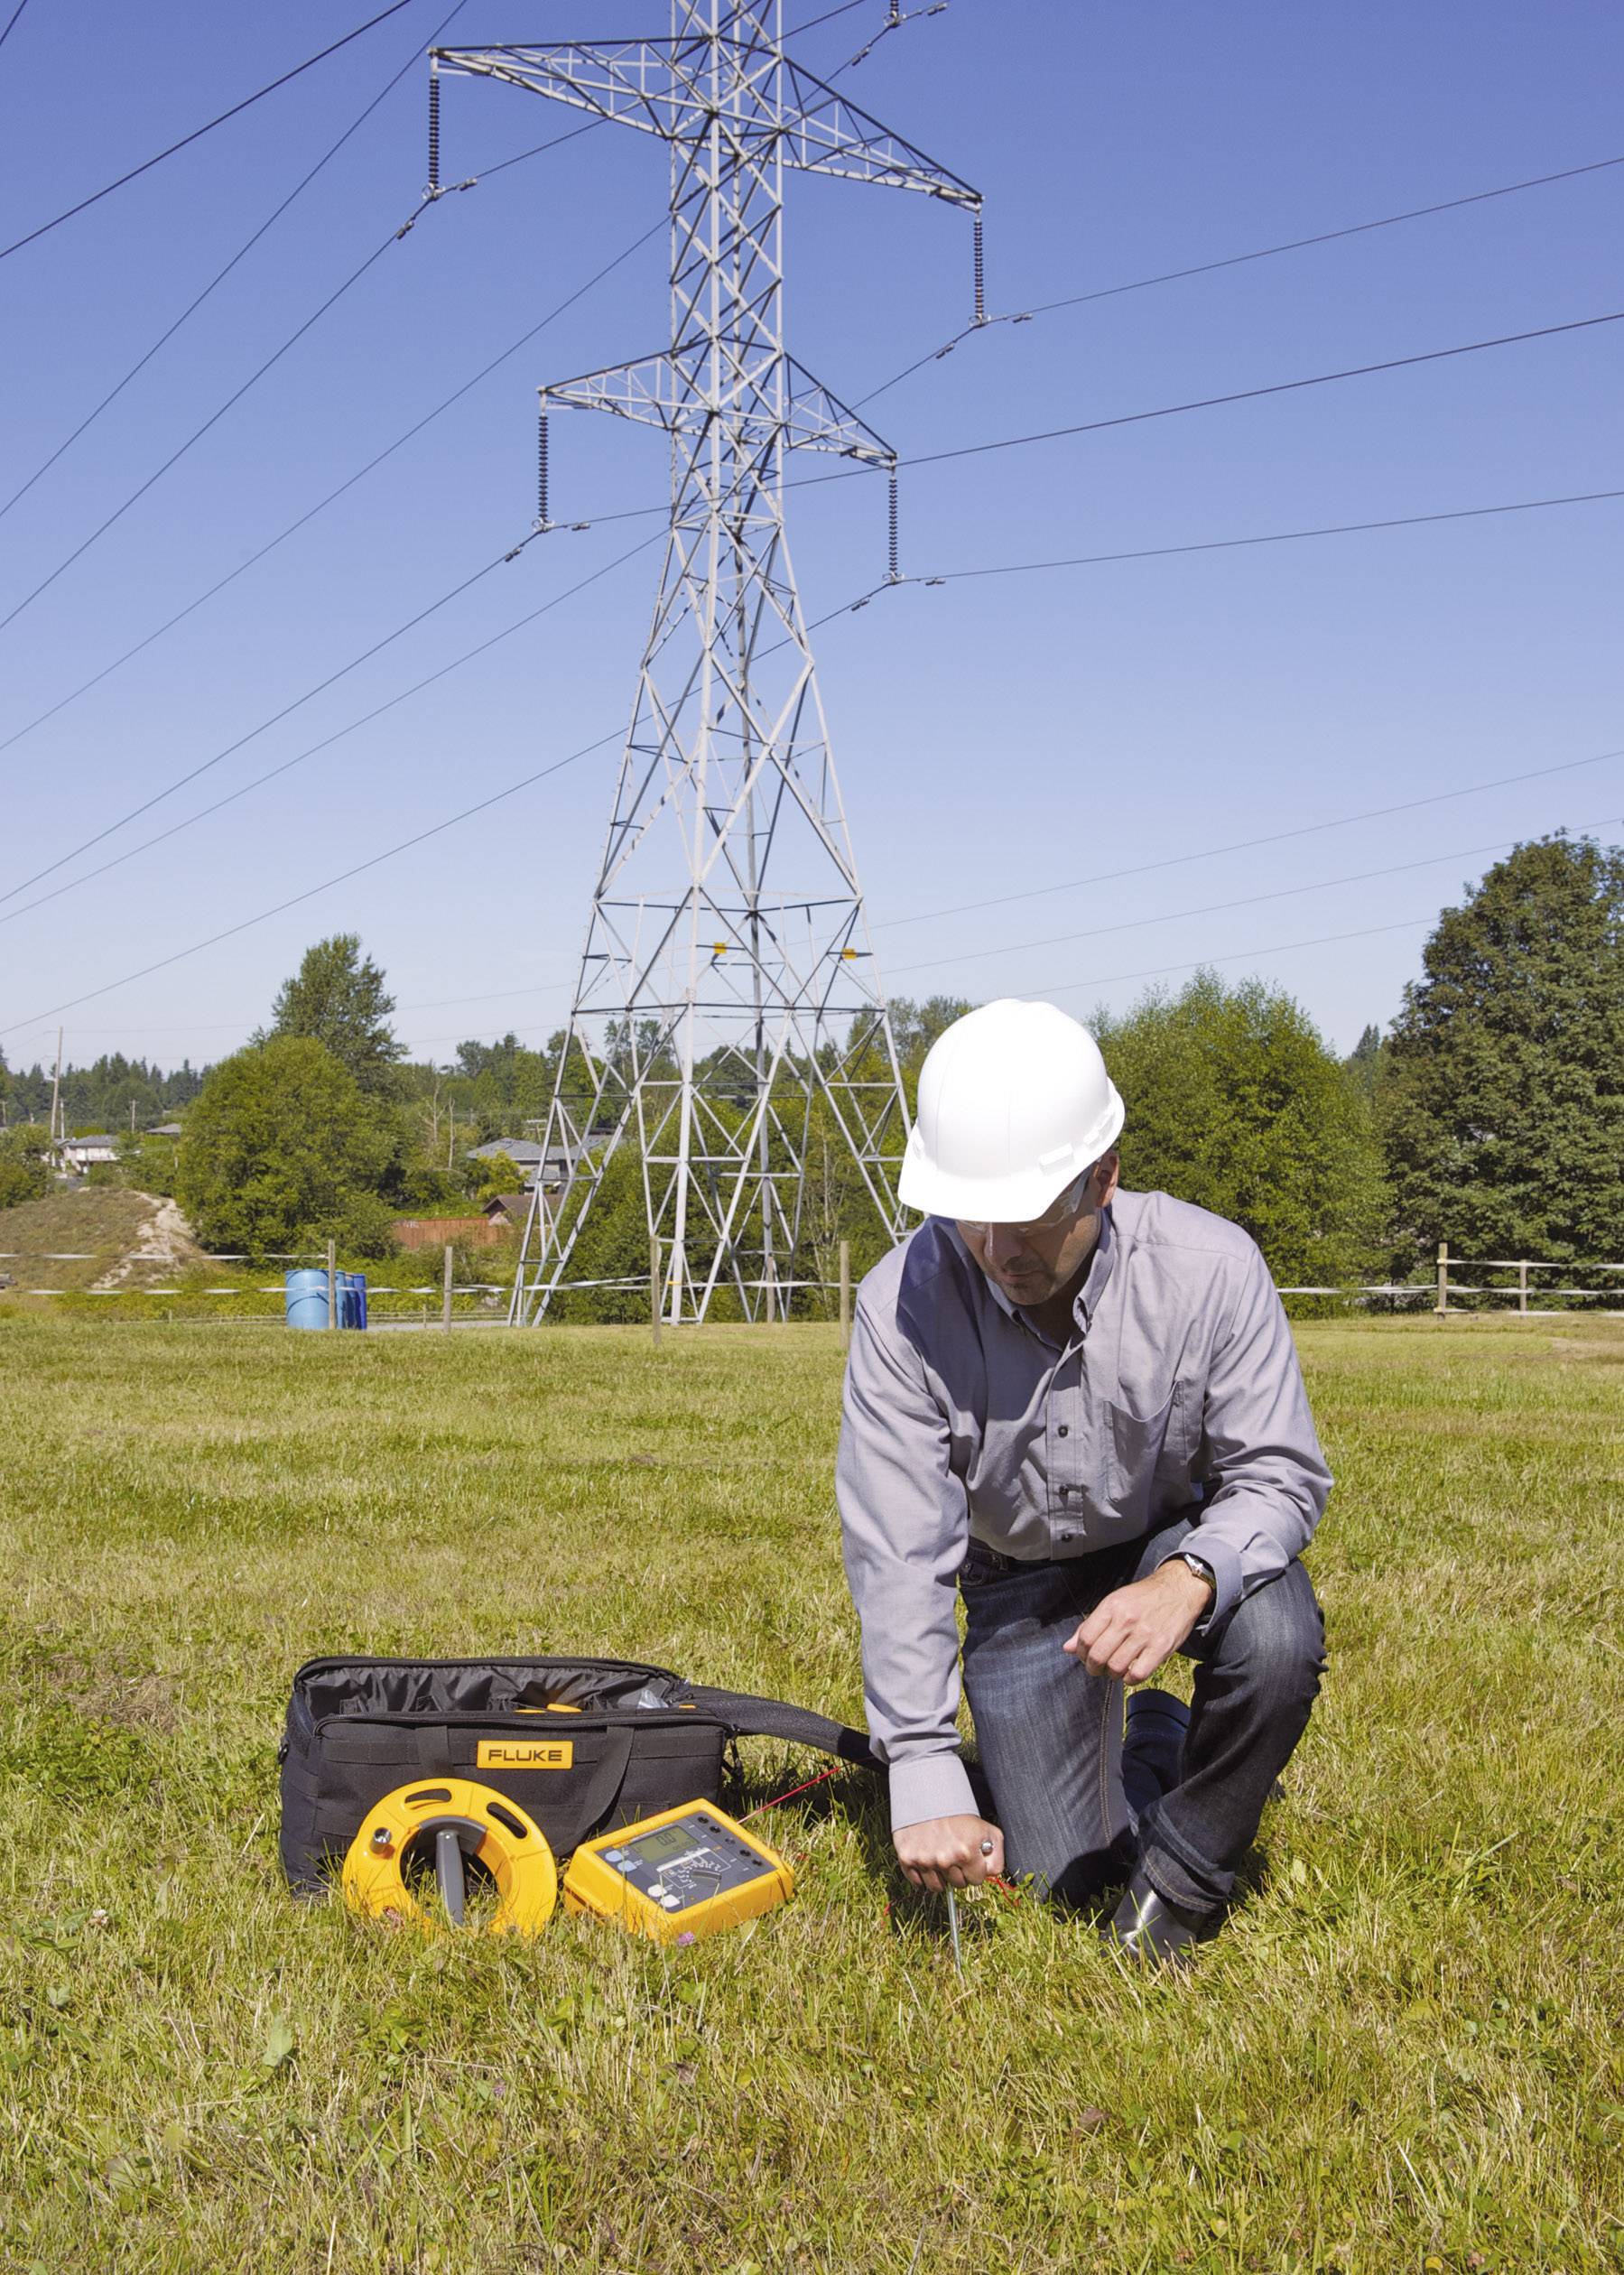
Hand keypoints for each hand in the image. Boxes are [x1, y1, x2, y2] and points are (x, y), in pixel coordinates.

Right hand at [893, 1814, 1003, 1892]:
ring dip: (940, 1877)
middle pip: (958, 1884)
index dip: (974, 1869)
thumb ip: (996, 1856)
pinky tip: (926, 1860)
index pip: (976, 1880)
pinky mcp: (907, 1858)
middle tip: (954, 1853)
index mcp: (967, 1852)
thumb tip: (989, 1874)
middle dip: (958, 1872)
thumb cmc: (958, 1813)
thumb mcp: (988, 1830)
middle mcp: (945, 1859)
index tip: (970, 1857)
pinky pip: (917, 1883)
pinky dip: (921, 1876)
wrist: (927, 1794)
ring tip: (940, 1857)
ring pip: (937, 1887)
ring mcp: (925, 1860)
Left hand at [1063, 1561, 1211, 1682]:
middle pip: (1098, 1655)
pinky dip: (1130, 1679)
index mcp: (1112, 1607)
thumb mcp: (1114, 1602)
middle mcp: (1126, 1620)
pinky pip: (1138, 1674)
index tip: (1085, 1656)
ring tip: (1114, 1670)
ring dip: (1111, 1675)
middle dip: (1093, 1667)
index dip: (1081, 1653)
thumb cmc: (1144, 1597)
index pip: (1085, 1638)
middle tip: (1097, 1668)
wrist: (1179, 1590)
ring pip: (1116, 1667)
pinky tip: (1130, 1673)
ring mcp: (1144, 1634)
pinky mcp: (1161, 1647)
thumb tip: (1068, 1647)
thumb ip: (1090, 1624)